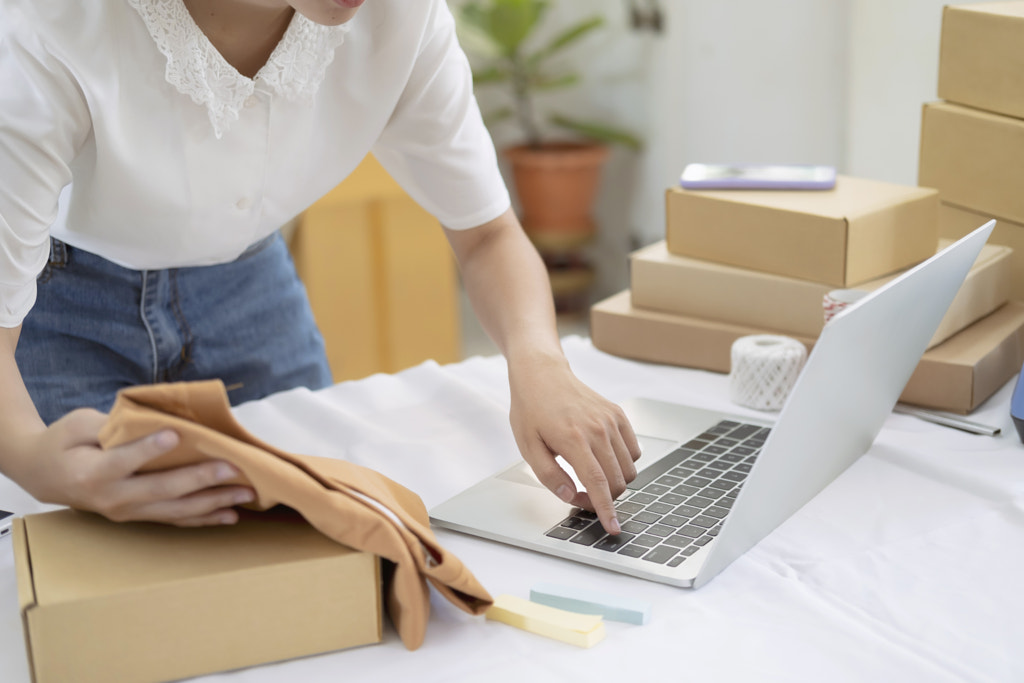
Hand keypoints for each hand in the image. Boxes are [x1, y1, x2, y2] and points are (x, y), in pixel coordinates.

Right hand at [16, 408, 254, 525]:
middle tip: (232, 469)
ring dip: (213, 503)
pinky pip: (175, 520)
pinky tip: (231, 515)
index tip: (175, 434)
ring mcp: (127, 512)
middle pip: (160, 490)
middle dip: (200, 479)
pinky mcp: (138, 516)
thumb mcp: (78, 424)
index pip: (124, 461)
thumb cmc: (64, 442)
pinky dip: (204, 518)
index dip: (148, 449)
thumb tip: (151, 420)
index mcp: (93, 472)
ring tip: (245, 494)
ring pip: (175, 511)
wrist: (43, 476)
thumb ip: (110, 425)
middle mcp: (112, 498)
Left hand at [508, 355, 640, 534]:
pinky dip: (623, 462)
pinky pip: (634, 450)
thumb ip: (549, 475)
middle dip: (604, 498)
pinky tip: (603, 458)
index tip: (613, 528)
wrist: (542, 374)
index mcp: (573, 440)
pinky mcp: (618, 414)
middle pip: (617, 481)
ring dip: (614, 481)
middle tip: (581, 495)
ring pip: (628, 469)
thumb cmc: (531, 409)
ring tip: (590, 475)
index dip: (606, 510)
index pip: (598, 484)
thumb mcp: (528, 447)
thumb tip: (569, 495)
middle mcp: (597, 430)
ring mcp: (611, 421)